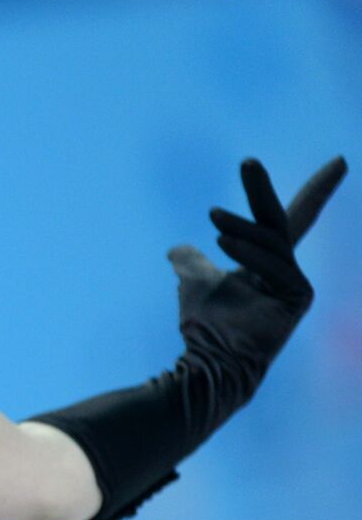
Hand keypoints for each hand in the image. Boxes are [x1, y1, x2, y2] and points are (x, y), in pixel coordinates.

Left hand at [167, 156, 346, 367]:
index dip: (316, 191)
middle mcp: (287, 270)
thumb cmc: (204, 325)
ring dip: (239, 227)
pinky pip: (275, 264)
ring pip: (270, 242)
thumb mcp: (193, 281)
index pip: (289, 218)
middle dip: (264, 189)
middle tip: (248, 161)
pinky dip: (247, 252)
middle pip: (281, 220)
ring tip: (213, 218)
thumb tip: (177, 249)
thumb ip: (192, 262)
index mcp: (268, 262)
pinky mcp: (299, 297)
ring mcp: (296, 284)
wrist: (210, 359)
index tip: (341, 160)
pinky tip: (223, 243)